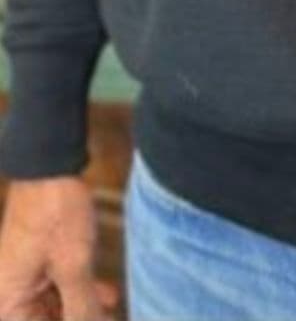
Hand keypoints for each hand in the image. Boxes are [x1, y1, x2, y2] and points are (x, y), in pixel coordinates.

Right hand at [0, 175, 118, 320]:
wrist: (50, 165)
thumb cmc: (54, 215)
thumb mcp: (73, 267)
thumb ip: (82, 308)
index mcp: (8, 302)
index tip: (94, 319)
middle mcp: (10, 292)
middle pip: (45, 319)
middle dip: (78, 318)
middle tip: (106, 315)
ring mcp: (24, 275)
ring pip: (55, 305)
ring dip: (83, 307)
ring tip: (111, 308)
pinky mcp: (39, 259)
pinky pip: (58, 285)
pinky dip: (81, 289)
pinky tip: (106, 294)